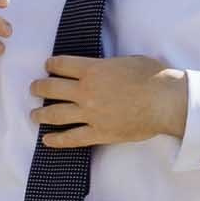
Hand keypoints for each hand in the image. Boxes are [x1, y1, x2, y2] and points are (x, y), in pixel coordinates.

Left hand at [29, 55, 188, 147]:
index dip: (51, 65)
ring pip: (55, 114)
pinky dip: (57, 140)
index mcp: (92, 70)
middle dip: (38, 88)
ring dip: (40, 114)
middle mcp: (85, 91)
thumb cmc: (153, 77)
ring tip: (33, 115)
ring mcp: (90, 114)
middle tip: (34, 89)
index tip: (48, 66)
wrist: (166, 102)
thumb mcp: (126, 60)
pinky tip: (47, 140)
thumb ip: (106, 65)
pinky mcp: (99, 133)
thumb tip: (101, 67)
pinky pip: (72, 138)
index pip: (60, 65)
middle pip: (50, 88)